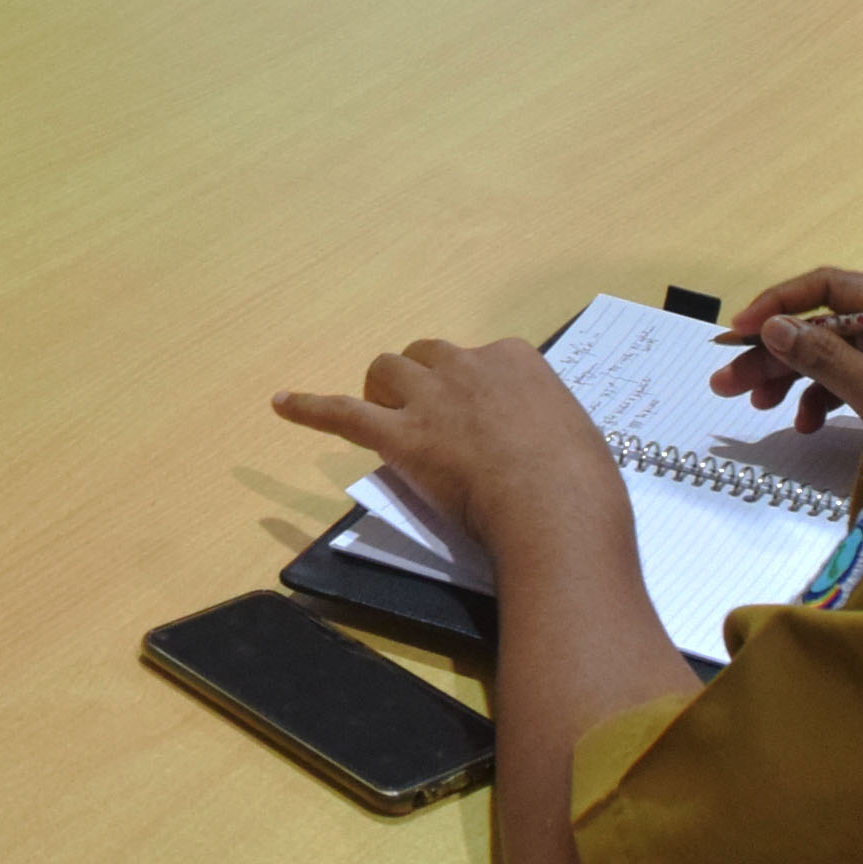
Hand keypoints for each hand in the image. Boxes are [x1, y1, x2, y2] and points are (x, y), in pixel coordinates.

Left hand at [273, 337, 632, 583]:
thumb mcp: (573, 436)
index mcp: (517, 359)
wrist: (556, 507)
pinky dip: (309, 408)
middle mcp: (469, 365)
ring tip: (386, 418)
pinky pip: (342, 412)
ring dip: (383, 389)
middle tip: (428, 419)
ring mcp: (431, 396)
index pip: (480, 360)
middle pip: (428, 355)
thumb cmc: (580, 483)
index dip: (470, 390)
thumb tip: (539, 445)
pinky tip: (282, 403)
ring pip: (388, 368)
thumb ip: (544, 426)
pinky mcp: (400, 434)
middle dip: (421, 380)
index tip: (478, 420)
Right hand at [710, 268, 862, 432]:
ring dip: (791, 378)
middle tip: (726, 382)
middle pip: (825, 324)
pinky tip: (806, 425)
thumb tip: (774, 328)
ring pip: (834, 356)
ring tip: (756, 407)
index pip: (831, 286)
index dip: (780, 303)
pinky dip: (824, 399)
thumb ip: (828, 360)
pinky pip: (853, 382)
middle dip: (774, 351)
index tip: (740, 330)